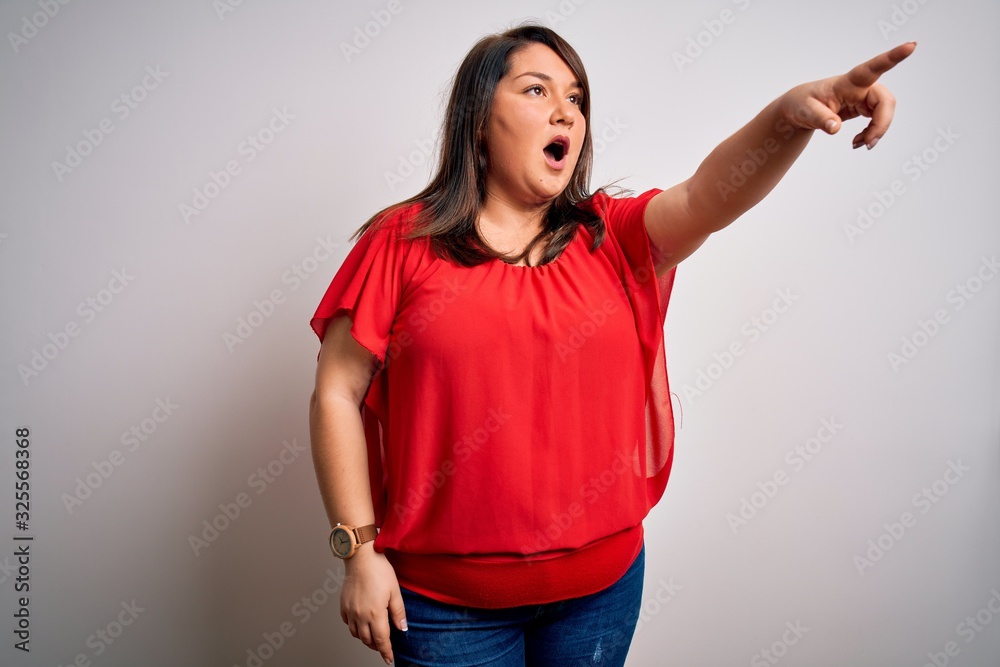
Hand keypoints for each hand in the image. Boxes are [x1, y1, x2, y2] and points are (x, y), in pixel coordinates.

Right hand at [340, 547, 407, 664]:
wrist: (361, 557)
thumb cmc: (379, 570)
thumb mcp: (395, 591)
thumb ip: (399, 612)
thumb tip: (403, 628)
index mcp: (375, 613)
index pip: (381, 640)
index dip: (386, 651)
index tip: (390, 659)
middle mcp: (360, 615)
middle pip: (367, 639)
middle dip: (376, 646)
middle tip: (384, 646)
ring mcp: (350, 610)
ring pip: (355, 634)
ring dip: (364, 638)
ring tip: (372, 636)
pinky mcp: (343, 604)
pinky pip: (347, 622)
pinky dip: (353, 627)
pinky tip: (360, 622)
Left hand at [778, 41, 916, 149]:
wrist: (800, 108)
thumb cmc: (802, 104)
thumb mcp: (805, 112)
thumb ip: (820, 119)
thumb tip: (835, 128)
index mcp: (847, 82)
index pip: (872, 68)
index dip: (893, 57)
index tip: (911, 45)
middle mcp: (860, 87)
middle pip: (885, 101)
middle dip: (882, 124)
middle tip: (868, 145)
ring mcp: (864, 96)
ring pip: (884, 112)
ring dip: (876, 131)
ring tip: (859, 144)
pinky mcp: (864, 106)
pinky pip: (877, 120)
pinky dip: (871, 133)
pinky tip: (859, 141)